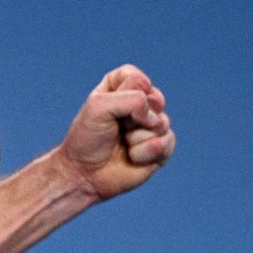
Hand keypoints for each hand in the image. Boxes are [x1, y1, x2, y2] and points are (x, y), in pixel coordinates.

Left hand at [59, 64, 173, 199]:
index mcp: (119, 90)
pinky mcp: (159, 148)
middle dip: (136, 115)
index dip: (129, 91)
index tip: (111, 104)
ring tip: (123, 144)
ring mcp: (150, 127)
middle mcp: (137, 106)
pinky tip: (133, 158)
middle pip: (155, 98)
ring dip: (138, 136)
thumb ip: (131, 99)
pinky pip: (168, 141)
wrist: (85, 175)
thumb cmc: (87, 139)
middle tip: (118, 127)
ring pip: (163, 122)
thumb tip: (155, 115)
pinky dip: (147, 151)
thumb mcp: (99, 107)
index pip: (136, 78)